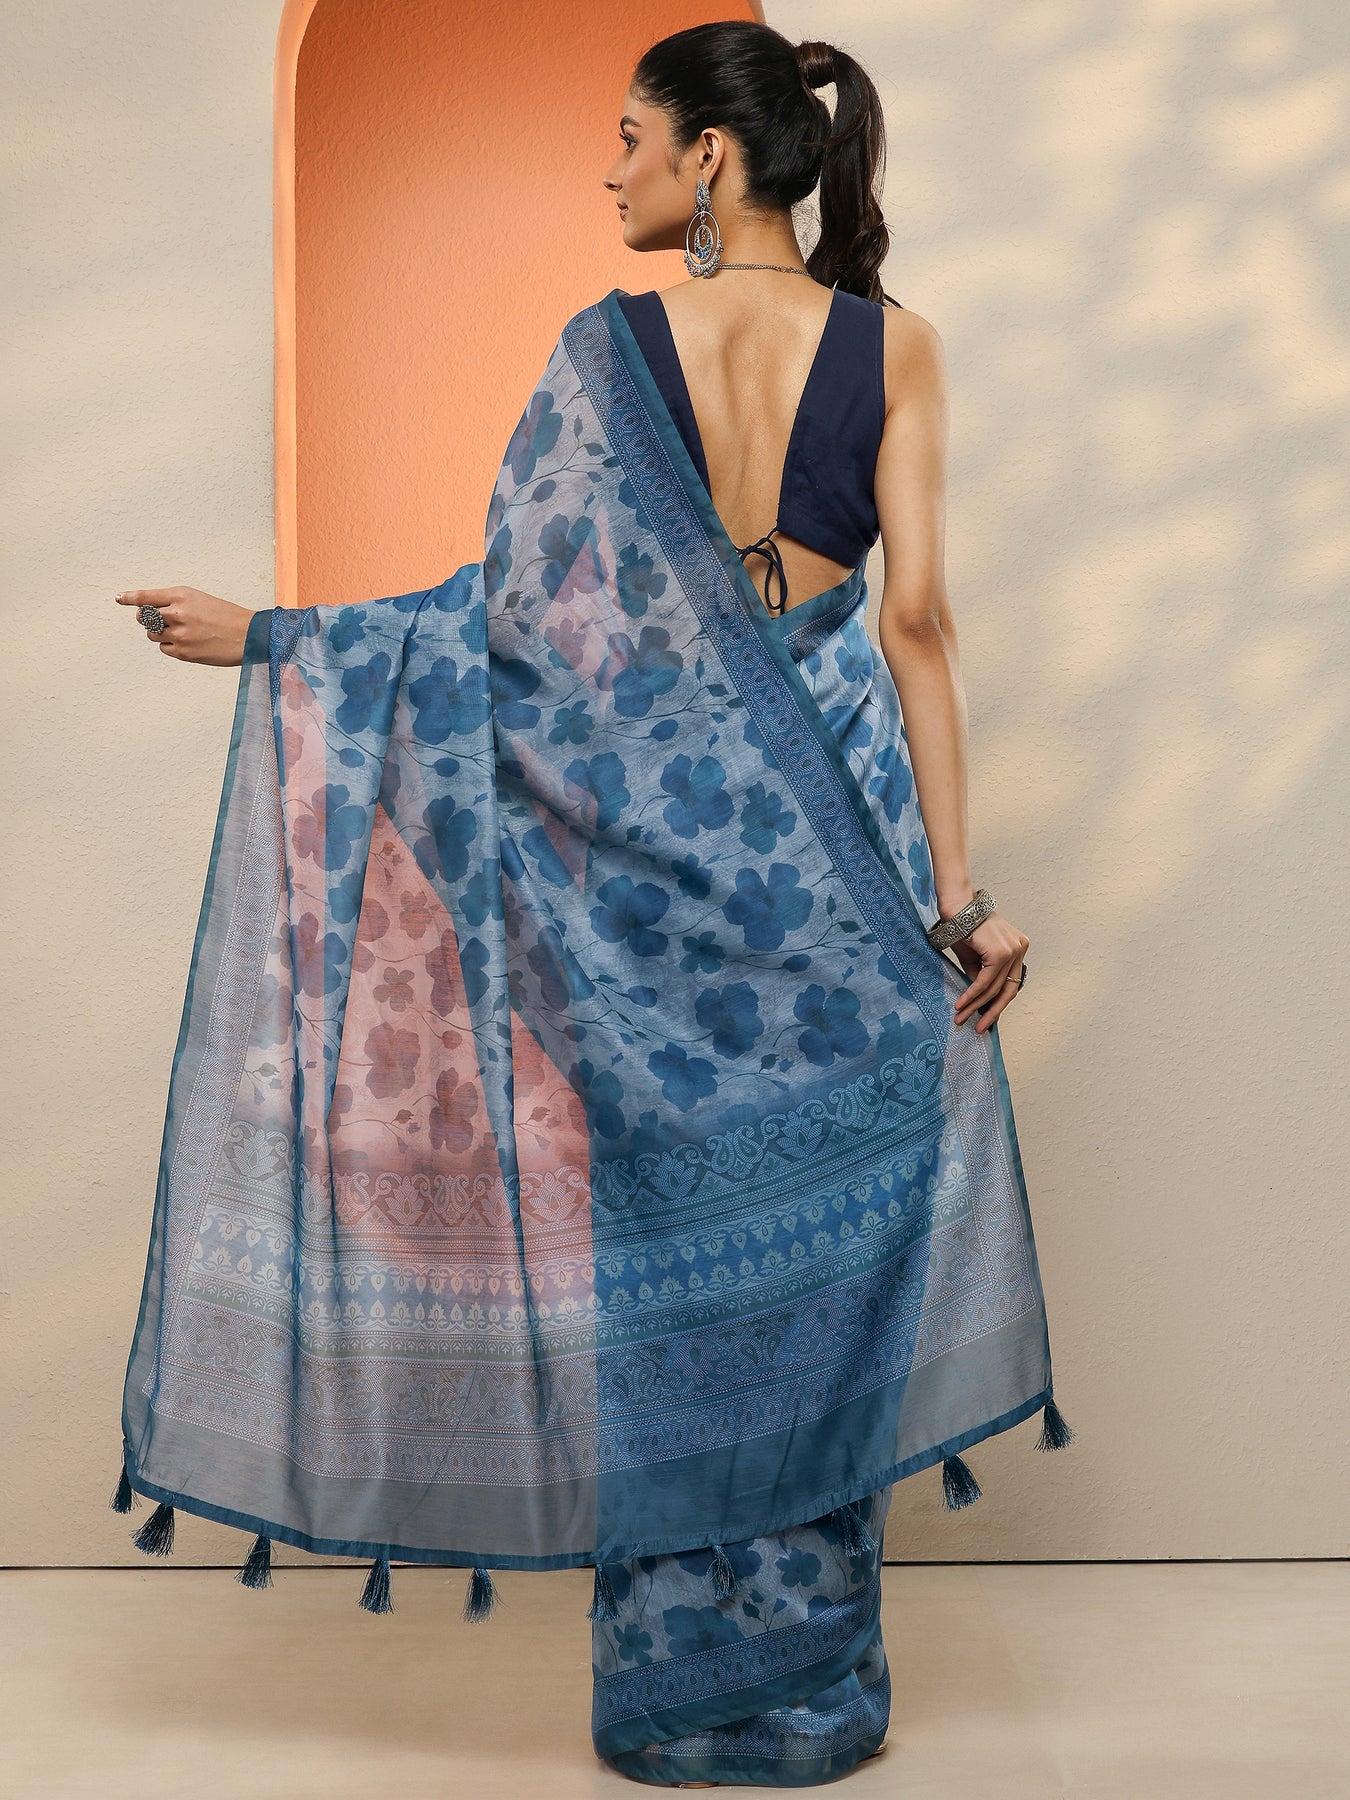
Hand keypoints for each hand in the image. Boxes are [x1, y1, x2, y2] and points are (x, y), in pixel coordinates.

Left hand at [114, 586, 255, 665]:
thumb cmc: (227, 617)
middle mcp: (177, 613)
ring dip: (161, 634)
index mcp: (181, 595)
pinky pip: (164, 649)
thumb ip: (175, 604)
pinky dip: (171, 647)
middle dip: (150, 619)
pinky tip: (189, 644)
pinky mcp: (183, 652)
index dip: (131, 598)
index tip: (119, 598)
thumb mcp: (200, 600)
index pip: (147, 596)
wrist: (249, 635)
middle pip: (145, 617)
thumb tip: (151, 616)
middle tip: (163, 621)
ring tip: (183, 633)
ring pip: (152, 635)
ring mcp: (179, 633)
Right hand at [949, 911, 1028, 1033]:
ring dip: (975, 1005)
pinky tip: (961, 1004)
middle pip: (1007, 989)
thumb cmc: (962, 927)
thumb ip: (980, 977)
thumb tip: (980, 1002)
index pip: (1010, 983)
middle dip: (992, 1011)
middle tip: (979, 1028)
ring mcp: (1013, 950)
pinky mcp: (1000, 953)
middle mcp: (1020, 948)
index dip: (998, 1003)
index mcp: (1018, 948)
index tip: (986, 1018)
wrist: (955, 905)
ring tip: (961, 1018)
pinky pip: (985, 981)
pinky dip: (972, 995)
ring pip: (994, 988)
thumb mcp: (974, 957)